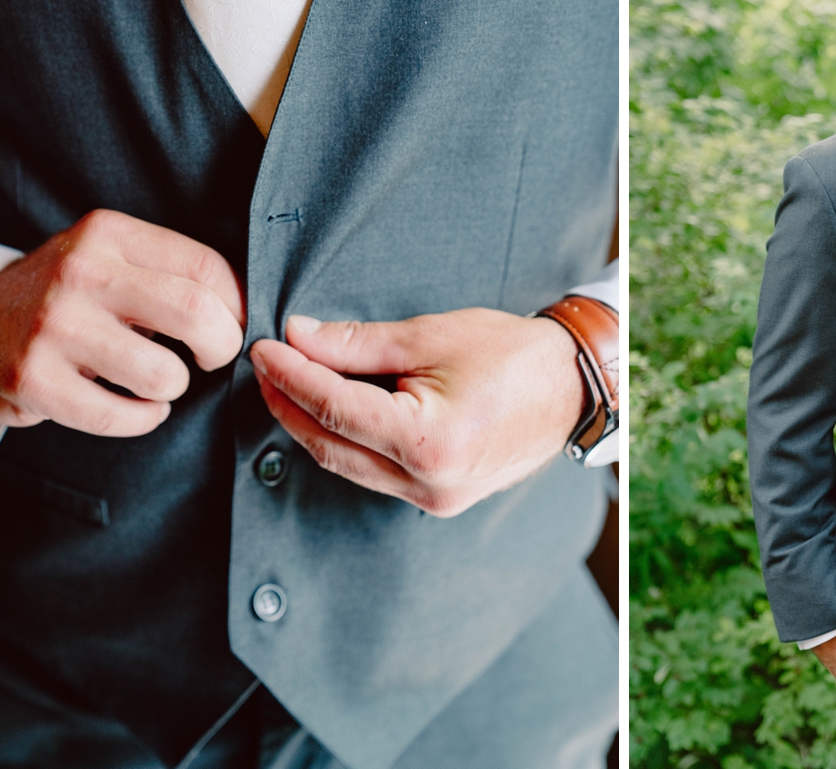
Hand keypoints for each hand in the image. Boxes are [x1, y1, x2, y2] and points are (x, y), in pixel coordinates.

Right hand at [0, 209, 244, 434]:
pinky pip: (119, 416)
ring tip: (159, 380)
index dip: (238, 307)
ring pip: (162, 374)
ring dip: (174, 388)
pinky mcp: (32, 377)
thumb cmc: (76, 297)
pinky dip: (143, 419)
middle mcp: (80, 272)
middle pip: (195, 313)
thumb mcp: (116, 260)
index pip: (207, 269)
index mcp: (110, 234)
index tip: (236, 327)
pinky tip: (136, 408)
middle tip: (211, 358)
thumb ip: (175, 273)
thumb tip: (253, 311)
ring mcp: (53, 325)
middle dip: (222, 347)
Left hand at [249, 308, 587, 516]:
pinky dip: (346, 441)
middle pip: (330, 445)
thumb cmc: (512, 355)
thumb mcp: (431, 336)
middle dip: (289, 404)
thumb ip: (357, 343)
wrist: (571, 388)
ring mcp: (435, 500)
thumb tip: (299, 338)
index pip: (334, 408)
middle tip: (265, 365)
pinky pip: (374, 473)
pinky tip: (330, 411)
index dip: (290, 376)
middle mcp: (428, 483)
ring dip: (311, 425)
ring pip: (347, 465)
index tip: (264, 349)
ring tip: (287, 383)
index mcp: (428, 442)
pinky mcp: (439, 500)